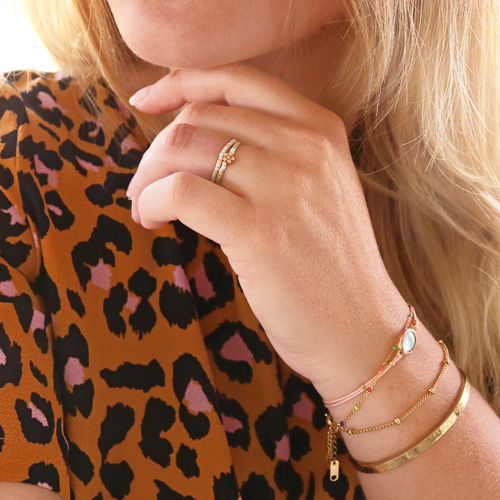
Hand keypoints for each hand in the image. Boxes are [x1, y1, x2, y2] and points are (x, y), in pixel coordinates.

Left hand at [126, 62, 406, 395]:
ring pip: (183, 148)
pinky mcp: (260, 232)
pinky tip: (151, 220)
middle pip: (199, 118)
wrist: (360, 329)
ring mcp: (285, 186)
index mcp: (320, 128)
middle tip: (146, 185)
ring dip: (148, 177)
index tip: (146, 103)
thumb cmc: (329, 265)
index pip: (236, 79)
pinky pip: (181, 192)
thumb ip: (273, 152)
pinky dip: (152, 201)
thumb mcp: (317, 189)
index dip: (181, 84)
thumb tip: (195, 138)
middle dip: (157, 150)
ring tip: (145, 206)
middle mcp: (305, 146)